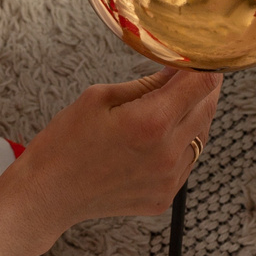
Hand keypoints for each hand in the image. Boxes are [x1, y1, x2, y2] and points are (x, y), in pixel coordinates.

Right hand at [0, 70, 223, 255]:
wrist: (48, 194)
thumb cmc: (65, 144)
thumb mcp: (100, 97)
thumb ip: (146, 83)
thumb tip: (177, 70)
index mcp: (151, 122)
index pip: (203, 85)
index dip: (207, 67)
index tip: (202, 58)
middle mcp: (168, 153)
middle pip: (208, 110)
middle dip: (201, 89)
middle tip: (187, 76)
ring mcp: (169, 180)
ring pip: (201, 137)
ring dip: (192, 118)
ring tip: (167, 109)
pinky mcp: (165, 197)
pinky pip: (187, 162)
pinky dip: (181, 145)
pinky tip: (156, 139)